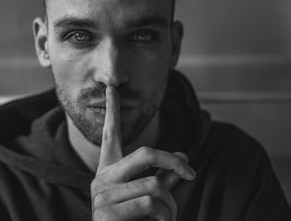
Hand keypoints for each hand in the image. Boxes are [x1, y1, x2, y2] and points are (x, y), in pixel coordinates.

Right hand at [91, 86, 195, 220]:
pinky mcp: (106, 213)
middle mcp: (103, 176)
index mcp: (110, 168)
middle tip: (191, 174)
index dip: (111, 109)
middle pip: (145, 153)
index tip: (111, 86)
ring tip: (166, 218)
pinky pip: (150, 205)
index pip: (111, 132)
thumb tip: (184, 157)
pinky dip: (165, 217)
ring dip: (171, 205)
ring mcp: (103, 194)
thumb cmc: (134, 219)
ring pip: (155, 185)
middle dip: (173, 161)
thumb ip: (164, 176)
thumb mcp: (149, 194)